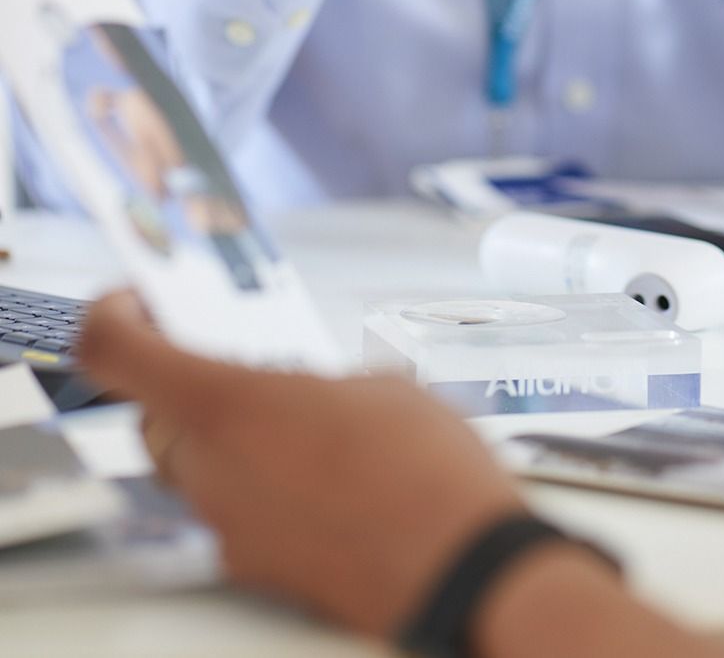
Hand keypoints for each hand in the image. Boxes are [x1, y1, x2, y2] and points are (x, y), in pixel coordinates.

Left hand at [79, 293, 525, 640]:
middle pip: (156, 415)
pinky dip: (266, 485)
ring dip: (233, 437)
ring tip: (303, 420)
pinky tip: (325, 475)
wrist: (462, 569)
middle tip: (239, 359)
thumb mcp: (374, 384)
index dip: (113, 315)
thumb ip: (311, 383)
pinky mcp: (258, 569)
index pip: (113, 351)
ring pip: (198, 466)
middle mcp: (209, 473)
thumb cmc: (425, 475)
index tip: (136, 301)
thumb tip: (304, 396)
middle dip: (190, 383)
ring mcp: (229, 530)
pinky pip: (239, 510)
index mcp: (226, 406)